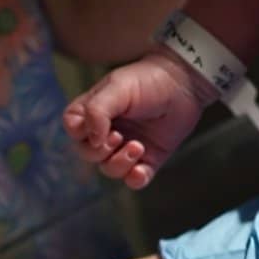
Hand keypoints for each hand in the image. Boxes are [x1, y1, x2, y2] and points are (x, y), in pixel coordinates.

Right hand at [63, 49, 214, 188]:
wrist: (185, 83)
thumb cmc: (149, 80)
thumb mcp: (118, 88)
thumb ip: (97, 110)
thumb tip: (91, 139)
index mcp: (95, 111)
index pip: (73, 129)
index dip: (80, 134)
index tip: (99, 128)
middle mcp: (107, 130)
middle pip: (87, 154)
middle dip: (99, 152)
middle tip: (119, 137)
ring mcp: (127, 145)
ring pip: (109, 169)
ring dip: (119, 164)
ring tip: (138, 147)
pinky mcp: (149, 158)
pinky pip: (134, 179)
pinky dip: (134, 179)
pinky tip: (140, 171)